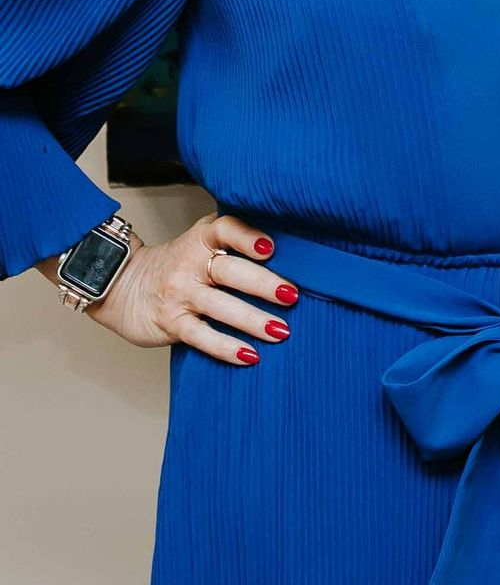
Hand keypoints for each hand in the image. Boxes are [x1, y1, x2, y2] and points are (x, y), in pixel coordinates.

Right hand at [85, 212, 296, 366]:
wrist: (122, 283)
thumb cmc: (177, 262)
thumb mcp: (199, 240)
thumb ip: (232, 238)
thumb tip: (286, 242)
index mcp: (201, 238)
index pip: (225, 229)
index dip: (247, 236)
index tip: (271, 247)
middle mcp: (190, 263)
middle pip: (229, 270)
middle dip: (262, 283)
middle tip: (292, 294)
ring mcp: (180, 294)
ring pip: (219, 306)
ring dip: (251, 319)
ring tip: (280, 330)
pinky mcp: (171, 323)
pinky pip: (201, 336)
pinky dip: (225, 347)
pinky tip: (249, 355)